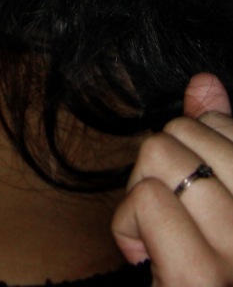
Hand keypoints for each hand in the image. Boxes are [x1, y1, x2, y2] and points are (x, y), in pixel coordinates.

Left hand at [113, 72, 232, 284]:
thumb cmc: (200, 271)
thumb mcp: (213, 209)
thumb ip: (219, 143)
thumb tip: (204, 83)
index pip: (227, 128)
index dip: (193, 150)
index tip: (194, 200)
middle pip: (187, 133)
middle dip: (160, 169)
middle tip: (172, 225)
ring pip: (161, 154)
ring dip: (141, 194)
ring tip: (158, 241)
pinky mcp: (199, 284)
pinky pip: (149, 199)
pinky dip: (129, 221)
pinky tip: (140, 257)